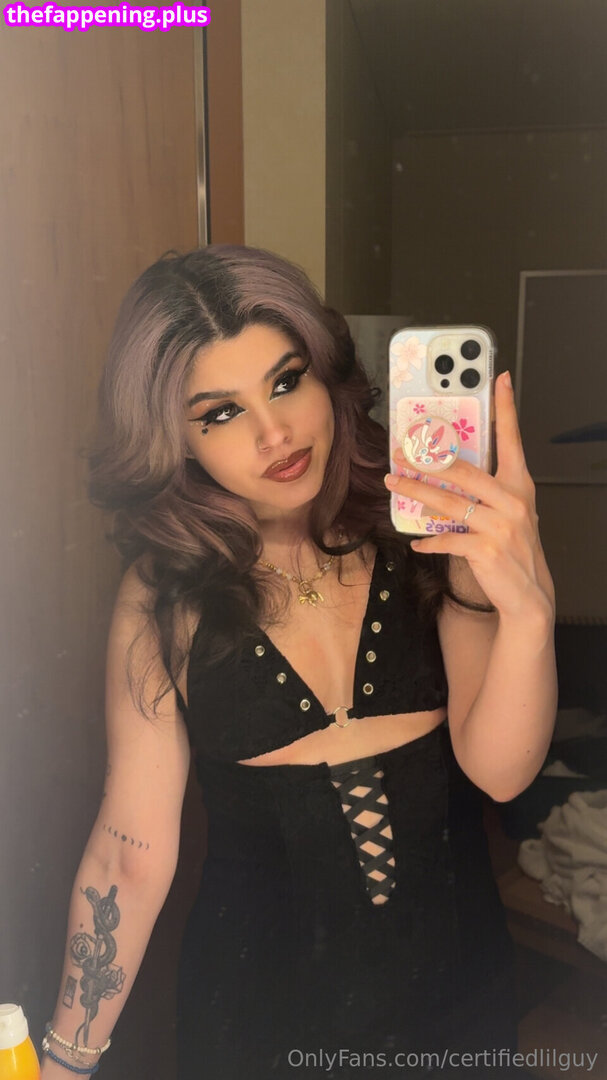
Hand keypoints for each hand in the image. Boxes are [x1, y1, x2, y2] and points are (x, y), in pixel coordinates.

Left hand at [384, 371, 554, 620]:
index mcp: (519, 484)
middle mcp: (512, 500)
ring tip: (393, 483)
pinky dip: (429, 541)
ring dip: (416, 492)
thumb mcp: (510, 513)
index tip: (501, 379)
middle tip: (400, 452)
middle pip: (463, 471)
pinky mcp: (486, 550)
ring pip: (448, 502)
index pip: (512, 439)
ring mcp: (500, 525)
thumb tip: (449, 472)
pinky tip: (416, 542)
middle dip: (427, 460)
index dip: (506, 408)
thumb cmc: (515, 548)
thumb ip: (488, 491)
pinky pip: (448, 540)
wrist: (529, 593)